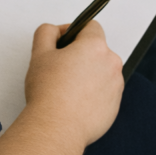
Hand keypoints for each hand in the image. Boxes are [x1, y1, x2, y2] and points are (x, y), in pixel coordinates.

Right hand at [24, 21, 122, 147]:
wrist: (56, 128)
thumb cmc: (48, 91)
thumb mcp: (39, 53)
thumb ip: (46, 32)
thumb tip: (55, 32)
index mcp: (95, 47)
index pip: (91, 26)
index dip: (74, 32)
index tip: (62, 44)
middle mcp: (111, 64)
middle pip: (97, 50)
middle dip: (81, 55)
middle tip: (60, 68)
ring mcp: (116, 86)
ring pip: (101, 71)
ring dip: (87, 74)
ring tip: (67, 88)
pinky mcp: (115, 106)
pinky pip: (104, 92)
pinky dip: (92, 93)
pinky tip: (74, 102)